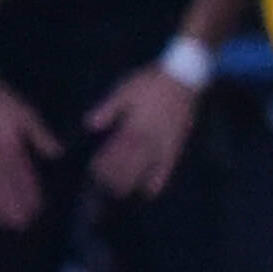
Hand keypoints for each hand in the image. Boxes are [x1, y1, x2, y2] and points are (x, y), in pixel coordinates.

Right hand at [0, 78, 60, 229]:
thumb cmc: (4, 104)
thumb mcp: (27, 115)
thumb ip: (41, 135)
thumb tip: (57, 154)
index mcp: (6, 146)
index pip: (18, 175)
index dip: (27, 193)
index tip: (36, 209)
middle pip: (1, 187)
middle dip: (11, 207)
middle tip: (20, 226)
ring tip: (2, 224)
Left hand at [85, 66, 197, 198]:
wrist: (183, 77)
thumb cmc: (151, 82)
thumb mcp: (125, 90)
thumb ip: (108, 109)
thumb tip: (89, 125)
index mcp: (132, 124)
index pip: (114, 149)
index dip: (104, 162)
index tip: (93, 172)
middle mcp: (146, 137)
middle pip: (128, 162)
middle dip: (115, 176)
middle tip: (103, 188)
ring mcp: (163, 143)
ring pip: (145, 168)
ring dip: (132, 181)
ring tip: (121, 194)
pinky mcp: (177, 144)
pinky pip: (167, 167)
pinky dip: (158, 180)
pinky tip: (150, 193)